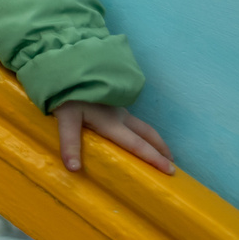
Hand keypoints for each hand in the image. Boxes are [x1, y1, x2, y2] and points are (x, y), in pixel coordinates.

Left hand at [52, 101, 173, 174]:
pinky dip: (142, 131)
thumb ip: (70, 143)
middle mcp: (119, 116)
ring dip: (154, 139)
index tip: (170, 171)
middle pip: (147, 133)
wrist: (67, 67)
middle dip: (161, 149)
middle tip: (172, 164)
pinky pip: (133, 120)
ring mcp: (117, 108)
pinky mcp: (111, 102)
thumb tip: (74, 169)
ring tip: (161, 152)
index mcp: (112, 123)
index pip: (138, 145)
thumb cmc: (67, 94)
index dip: (154, 158)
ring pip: (142, 126)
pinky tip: (136, 134)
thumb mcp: (65, 119)